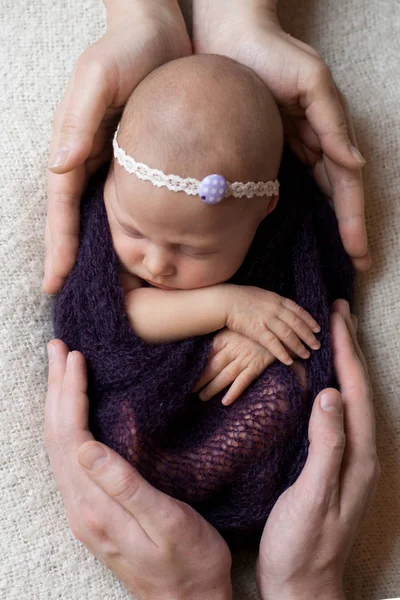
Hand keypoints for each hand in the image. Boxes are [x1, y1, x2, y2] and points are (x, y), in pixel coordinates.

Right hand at [44, 0, 190, 293]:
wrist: (159, 34)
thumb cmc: (126, 51)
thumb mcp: (99, 79)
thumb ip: (80, 121)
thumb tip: (61, 165)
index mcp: (74, 147)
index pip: (64, 207)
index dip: (59, 245)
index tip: (56, 281)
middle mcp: (90, 161)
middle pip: (78, 220)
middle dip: (73, 257)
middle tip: (72, 297)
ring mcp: (113, 164)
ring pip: (102, 217)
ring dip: (101, 251)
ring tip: (109, 287)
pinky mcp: (139, 162)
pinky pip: (130, 204)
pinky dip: (129, 230)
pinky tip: (139, 250)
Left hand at [45, 339, 231, 599]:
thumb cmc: (188, 561)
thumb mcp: (165, 522)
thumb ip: (124, 486)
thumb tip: (86, 449)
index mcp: (95, 505)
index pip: (71, 436)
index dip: (71, 393)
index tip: (75, 357)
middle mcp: (80, 507)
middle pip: (58, 437)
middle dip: (57, 389)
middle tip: (59, 349)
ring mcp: (84, 511)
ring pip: (59, 447)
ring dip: (58, 404)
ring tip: (60, 371)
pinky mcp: (93, 511)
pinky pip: (69, 458)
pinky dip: (68, 425)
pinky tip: (74, 414)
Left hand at [192, 328, 275, 404]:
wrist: (279, 328)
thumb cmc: (253, 328)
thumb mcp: (234, 328)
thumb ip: (221, 336)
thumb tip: (203, 346)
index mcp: (225, 338)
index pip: (206, 354)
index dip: (196, 365)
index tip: (185, 373)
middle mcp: (233, 348)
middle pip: (212, 366)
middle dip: (200, 379)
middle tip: (189, 390)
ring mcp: (245, 357)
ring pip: (225, 376)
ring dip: (212, 388)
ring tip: (202, 397)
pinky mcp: (257, 365)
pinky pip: (244, 381)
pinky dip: (235, 392)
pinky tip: (226, 402)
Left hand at [193, 0, 369, 270]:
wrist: (226, 37)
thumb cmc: (270, 52)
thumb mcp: (310, 80)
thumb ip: (332, 121)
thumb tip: (356, 164)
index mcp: (327, 132)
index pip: (346, 187)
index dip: (353, 223)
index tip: (359, 258)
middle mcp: (314, 144)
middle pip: (336, 198)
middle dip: (345, 233)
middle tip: (352, 269)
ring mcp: (291, 149)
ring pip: (314, 197)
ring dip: (323, 228)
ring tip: (328, 259)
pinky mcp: (267, 150)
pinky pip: (284, 187)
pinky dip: (293, 211)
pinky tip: (289, 232)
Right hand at [224, 285, 320, 365]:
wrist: (224, 301)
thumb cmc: (239, 298)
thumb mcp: (261, 295)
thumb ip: (273, 302)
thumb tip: (283, 308)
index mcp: (276, 299)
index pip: (298, 310)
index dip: (309, 320)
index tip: (318, 328)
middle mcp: (275, 309)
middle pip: (297, 324)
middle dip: (309, 335)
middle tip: (317, 345)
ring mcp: (267, 320)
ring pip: (288, 335)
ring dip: (299, 346)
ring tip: (307, 355)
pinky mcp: (257, 331)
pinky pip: (273, 344)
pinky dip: (282, 353)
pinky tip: (289, 360)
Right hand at [256, 300, 379, 599]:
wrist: (303, 584)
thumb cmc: (303, 545)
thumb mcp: (313, 496)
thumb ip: (326, 446)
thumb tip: (330, 395)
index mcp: (358, 455)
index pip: (354, 392)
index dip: (346, 352)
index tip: (336, 318)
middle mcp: (361, 453)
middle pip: (359, 389)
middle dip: (350, 348)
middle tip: (339, 313)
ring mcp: (350, 459)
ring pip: (351, 398)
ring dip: (344, 363)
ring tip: (334, 336)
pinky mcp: (335, 464)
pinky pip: (339, 413)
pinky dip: (334, 386)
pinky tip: (323, 382)